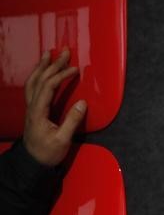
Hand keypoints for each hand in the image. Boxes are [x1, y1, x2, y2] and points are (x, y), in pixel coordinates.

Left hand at [22, 49, 86, 166]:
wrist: (32, 163)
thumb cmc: (48, 153)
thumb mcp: (62, 140)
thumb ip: (72, 121)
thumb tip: (82, 103)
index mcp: (38, 112)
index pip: (49, 87)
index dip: (61, 76)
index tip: (75, 69)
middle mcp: (32, 106)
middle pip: (40, 80)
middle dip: (52, 64)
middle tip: (64, 52)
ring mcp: (30, 107)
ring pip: (33, 81)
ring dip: (41, 66)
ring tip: (48, 54)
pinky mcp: (32, 109)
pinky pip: (32, 87)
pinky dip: (37, 75)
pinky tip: (43, 71)